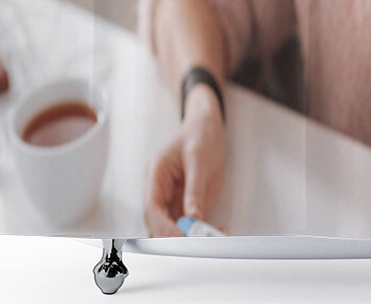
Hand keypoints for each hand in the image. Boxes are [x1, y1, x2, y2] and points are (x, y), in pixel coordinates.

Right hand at [143, 89, 226, 236]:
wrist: (209, 127)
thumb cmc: (199, 134)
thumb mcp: (199, 157)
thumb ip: (195, 188)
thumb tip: (192, 216)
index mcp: (156, 174)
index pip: (152, 207)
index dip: (162, 226)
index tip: (179, 237)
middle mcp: (162, 189)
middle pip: (160, 222)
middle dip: (176, 236)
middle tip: (196, 243)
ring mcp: (174, 197)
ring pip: (176, 226)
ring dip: (193, 236)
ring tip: (213, 238)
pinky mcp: (189, 202)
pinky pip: (193, 222)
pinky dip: (204, 230)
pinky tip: (219, 231)